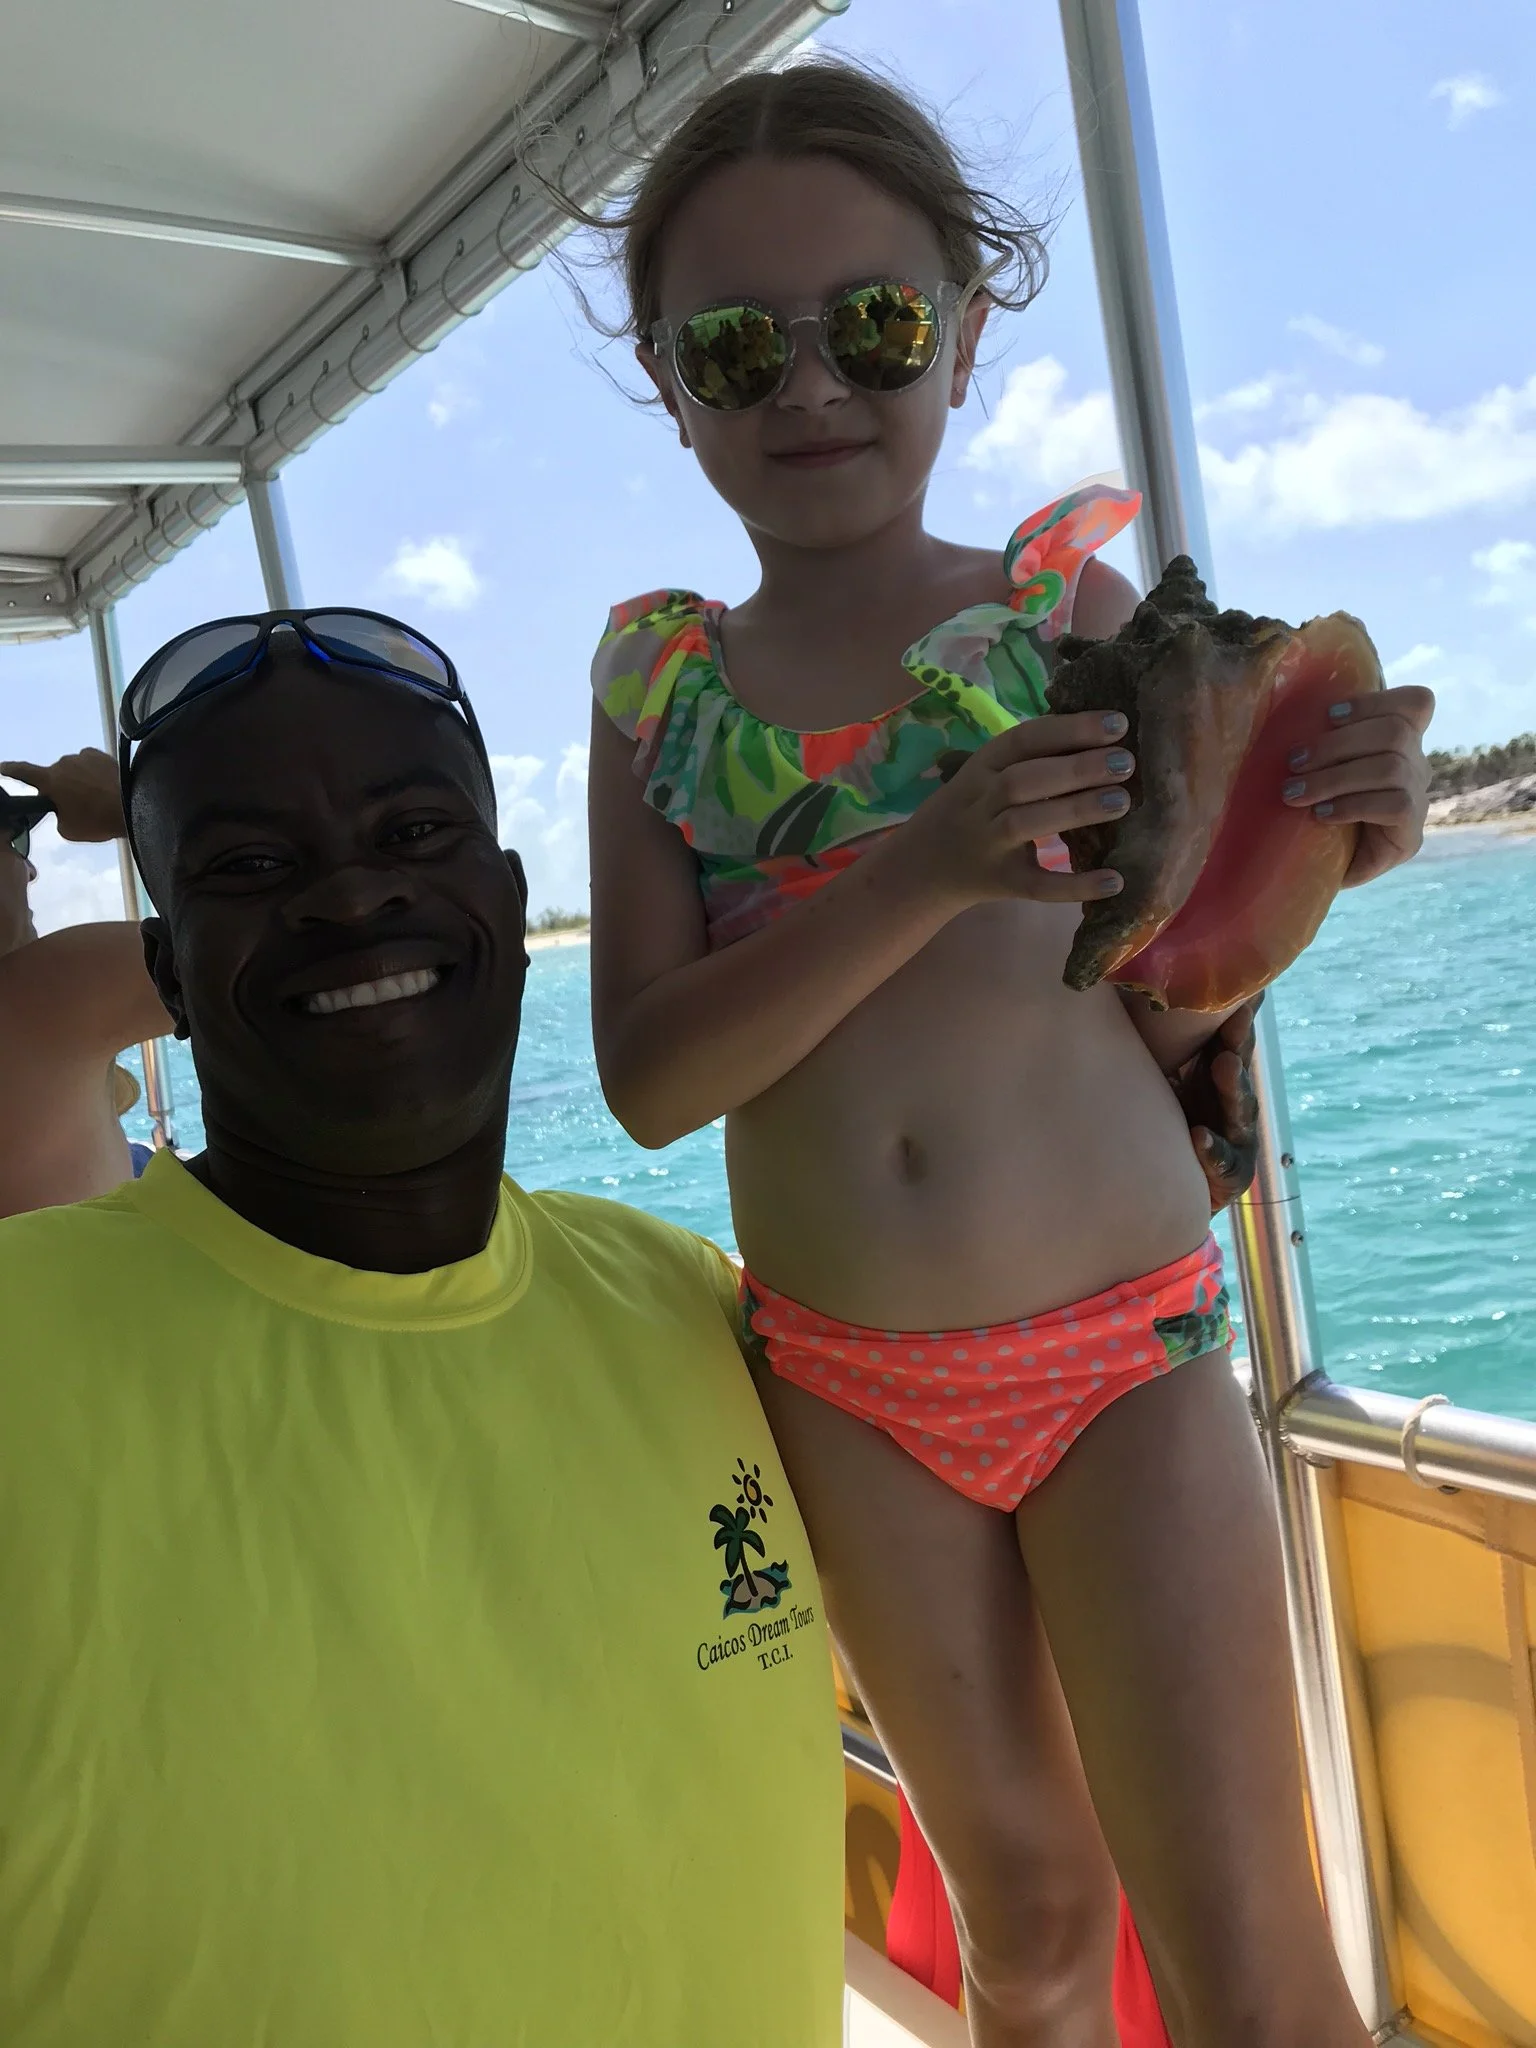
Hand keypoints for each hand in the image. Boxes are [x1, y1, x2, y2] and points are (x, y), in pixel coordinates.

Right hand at [0, 749, 125, 843]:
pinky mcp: (102, 754)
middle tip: (79, 806)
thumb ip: (59, 815)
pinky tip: (106, 786)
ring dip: (80, 781)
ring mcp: (83, 756)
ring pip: (75, 770)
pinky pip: (90, 764)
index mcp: (50, 779)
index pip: (22, 772)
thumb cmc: (98, 820)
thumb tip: (64, 806)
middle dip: (62, 789)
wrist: (135, 806)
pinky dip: (94, 774)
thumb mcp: (69, 829)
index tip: (2, 767)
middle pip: (55, 776)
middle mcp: (63, 762)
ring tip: (98, 798)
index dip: (10, 770)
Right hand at [904, 712, 1134, 907]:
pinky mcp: (1002, 883)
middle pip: (1022, 780)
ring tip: (1123, 801)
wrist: (922, 868)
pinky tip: (1114, 880)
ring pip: (1026, 824)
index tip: (1117, 723)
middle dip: (1076, 768)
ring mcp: (987, 846)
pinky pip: (1037, 886)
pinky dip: (1075, 885)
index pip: (1023, 739)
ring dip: (1074, 810)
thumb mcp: (986, 776)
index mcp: (979, 767)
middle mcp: (979, 804)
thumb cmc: (970, 811)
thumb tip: (1105, 738)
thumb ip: (1031, 759)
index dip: (1069, 729)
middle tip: (1126, 762)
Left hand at [1173, 997, 1260, 1213]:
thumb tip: (1138, 984)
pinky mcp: (1231, 1174)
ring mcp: (1236, 1137)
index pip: (1231, 1039)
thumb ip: (1161, 1044)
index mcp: (1217, 1074)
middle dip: (1237, 1042)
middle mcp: (1232, 1101)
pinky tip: (1199, 1137)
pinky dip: (1212, 1149)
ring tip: (1224, 1065)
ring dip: (1233, 1086)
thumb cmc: (1162, 1122)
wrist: (1166, 1194)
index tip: (1240, 986)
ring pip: (1239, 1109)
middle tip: (1235, 1017)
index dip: (1236, 1013)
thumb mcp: (1164, 1079)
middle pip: (1238, 1066)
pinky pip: (1222, 1161)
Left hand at [1279, 684, 1434, 886]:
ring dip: (1335, 778)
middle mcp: (1416, 767)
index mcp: (1401, 743)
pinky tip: (1322, 815)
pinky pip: (1394, 804)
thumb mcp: (1317, 769)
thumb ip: (1319, 740)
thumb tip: (1279, 706)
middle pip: (1395, 732)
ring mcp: (1418, 801)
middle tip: (1293, 762)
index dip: (1377, 702)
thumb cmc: (1312, 812)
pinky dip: (1352, 806)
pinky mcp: (1411, 836)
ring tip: (1295, 793)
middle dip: (1337, 744)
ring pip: (1391, 768)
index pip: (1416, 704)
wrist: (1318, 873)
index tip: (1329, 715)